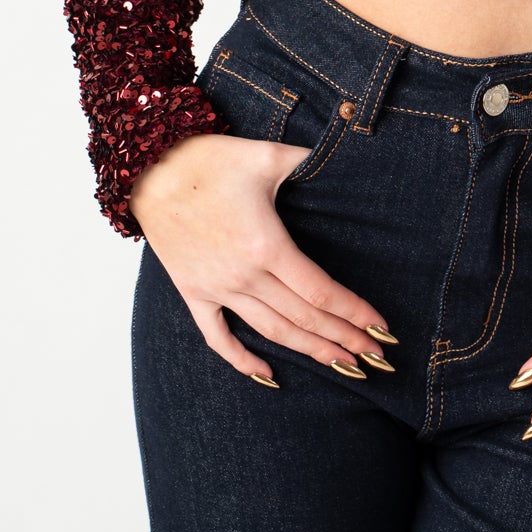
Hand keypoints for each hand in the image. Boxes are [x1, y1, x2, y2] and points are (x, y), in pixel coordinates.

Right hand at [129, 132, 397, 385]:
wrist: (150, 168)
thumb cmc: (210, 160)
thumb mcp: (267, 156)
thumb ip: (309, 161)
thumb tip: (344, 154)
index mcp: (266, 245)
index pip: (320, 292)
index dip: (354, 313)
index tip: (381, 329)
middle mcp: (243, 275)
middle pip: (303, 319)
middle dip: (344, 339)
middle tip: (377, 359)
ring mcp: (216, 288)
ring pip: (271, 332)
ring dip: (309, 352)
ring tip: (343, 366)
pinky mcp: (193, 292)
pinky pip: (218, 337)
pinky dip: (242, 360)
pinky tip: (268, 376)